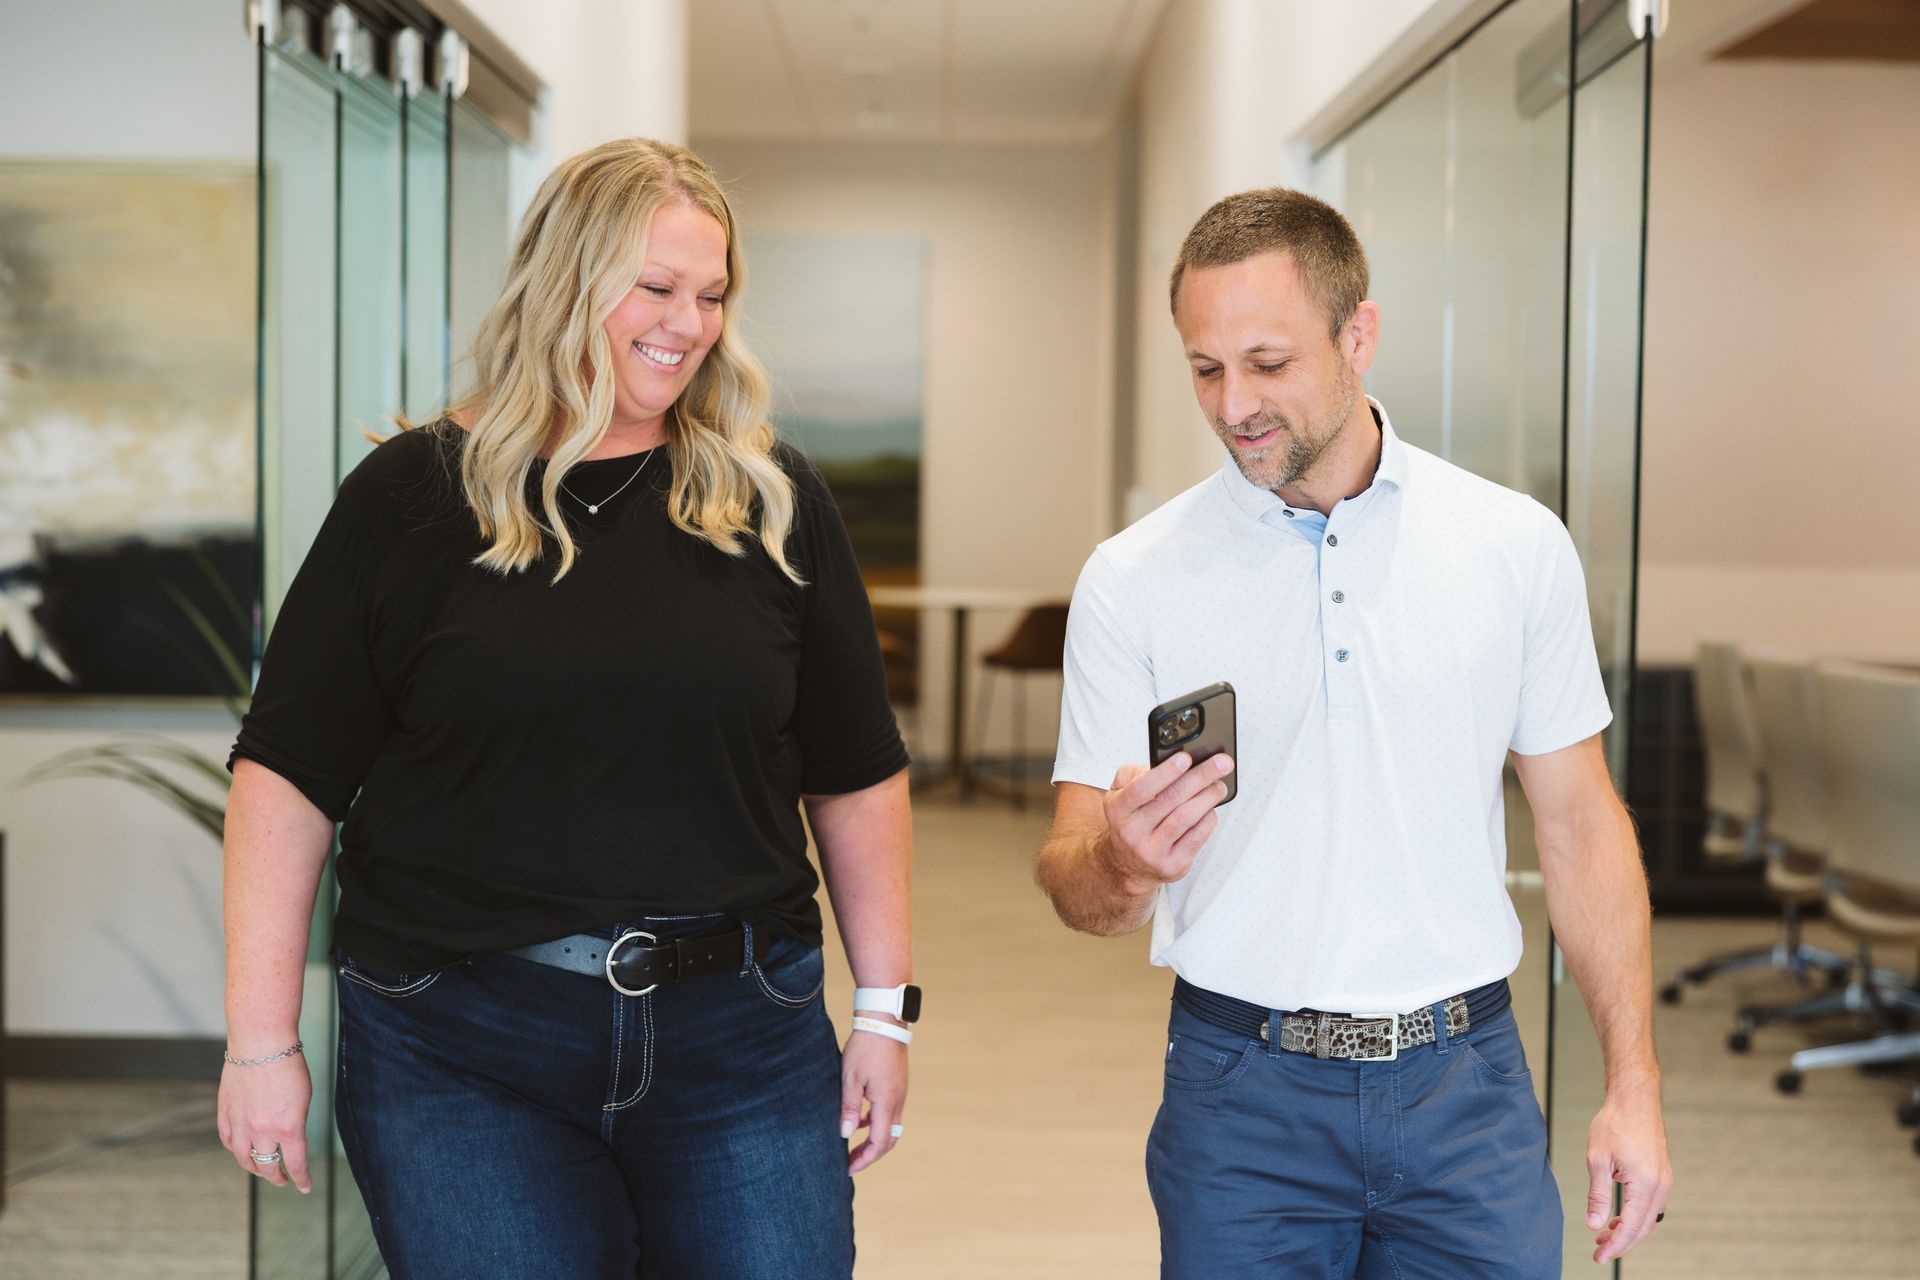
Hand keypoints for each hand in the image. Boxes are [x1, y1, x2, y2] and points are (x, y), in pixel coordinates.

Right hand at [217, 1048, 313, 1193]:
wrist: (261, 1043)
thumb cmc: (288, 1065)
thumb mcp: (304, 1098)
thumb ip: (295, 1123)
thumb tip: (289, 1139)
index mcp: (288, 1128)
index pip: (296, 1163)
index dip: (301, 1178)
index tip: (304, 1187)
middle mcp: (262, 1131)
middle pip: (267, 1166)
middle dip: (277, 1176)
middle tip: (284, 1179)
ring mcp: (240, 1124)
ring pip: (244, 1159)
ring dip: (255, 1168)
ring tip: (263, 1169)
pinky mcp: (225, 1114)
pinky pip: (229, 1142)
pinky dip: (237, 1150)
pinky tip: (242, 1151)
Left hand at [840, 1023, 907, 1173]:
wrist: (884, 1021)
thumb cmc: (865, 1047)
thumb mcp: (850, 1078)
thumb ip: (849, 1108)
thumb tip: (846, 1135)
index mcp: (886, 1102)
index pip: (880, 1143)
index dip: (865, 1159)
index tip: (849, 1168)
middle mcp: (897, 1101)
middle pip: (889, 1140)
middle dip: (871, 1155)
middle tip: (851, 1163)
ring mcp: (899, 1092)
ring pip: (890, 1127)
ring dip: (873, 1140)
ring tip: (853, 1146)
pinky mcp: (897, 1084)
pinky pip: (889, 1112)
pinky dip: (875, 1123)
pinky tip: (860, 1120)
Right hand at [1099, 752, 1233, 891]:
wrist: (1128, 865)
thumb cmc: (1132, 821)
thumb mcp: (1120, 794)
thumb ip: (1135, 774)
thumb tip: (1167, 761)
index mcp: (1118, 809)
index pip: (1141, 789)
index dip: (1165, 772)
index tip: (1186, 758)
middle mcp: (1132, 832)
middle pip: (1171, 800)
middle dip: (1200, 777)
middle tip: (1220, 763)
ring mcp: (1152, 851)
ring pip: (1186, 818)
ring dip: (1208, 797)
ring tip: (1219, 785)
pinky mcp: (1173, 864)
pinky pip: (1197, 836)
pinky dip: (1208, 818)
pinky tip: (1210, 808)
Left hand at [1586, 1088, 1670, 1262]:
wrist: (1635, 1099)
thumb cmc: (1614, 1123)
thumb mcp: (1597, 1159)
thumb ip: (1598, 1196)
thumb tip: (1594, 1225)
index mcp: (1645, 1184)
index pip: (1631, 1227)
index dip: (1615, 1246)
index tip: (1598, 1257)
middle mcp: (1660, 1186)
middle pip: (1642, 1229)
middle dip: (1621, 1243)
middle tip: (1598, 1252)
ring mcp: (1664, 1181)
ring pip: (1648, 1219)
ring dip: (1628, 1231)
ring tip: (1604, 1236)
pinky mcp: (1661, 1174)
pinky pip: (1650, 1206)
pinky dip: (1635, 1217)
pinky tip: (1618, 1217)